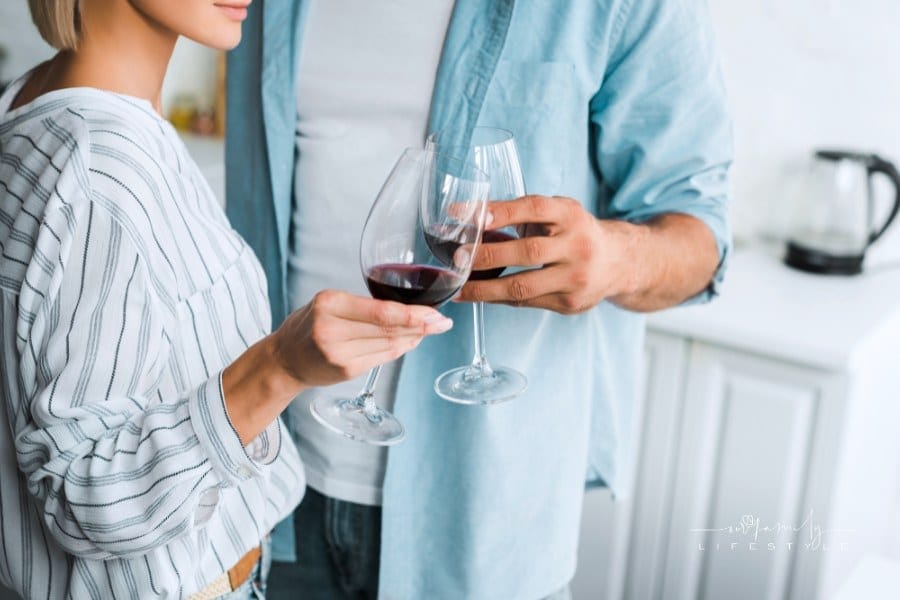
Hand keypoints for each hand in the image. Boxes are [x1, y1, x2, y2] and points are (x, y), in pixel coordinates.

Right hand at [273, 290, 452, 386]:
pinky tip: (411, 341)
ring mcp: (338, 353)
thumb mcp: (328, 303)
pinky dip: (400, 349)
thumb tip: (408, 309)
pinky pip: (382, 357)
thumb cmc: (309, 325)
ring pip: (388, 344)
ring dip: (414, 337)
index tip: (435, 313)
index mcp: (329, 303)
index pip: (381, 311)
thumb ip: (361, 306)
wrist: (285, 359)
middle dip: (421, 325)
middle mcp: (332, 329)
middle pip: (388, 329)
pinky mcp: (345, 370)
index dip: (413, 314)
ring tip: (432, 330)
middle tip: (443, 322)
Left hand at [457, 195, 641, 313]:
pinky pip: (527, 302)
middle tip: (456, 258)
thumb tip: (466, 217)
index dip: (498, 212)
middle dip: (486, 256)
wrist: (618, 262)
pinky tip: (479, 295)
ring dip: (484, 289)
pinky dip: (499, 299)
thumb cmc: (573, 232)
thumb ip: (518, 213)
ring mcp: (576, 278)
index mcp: (571, 214)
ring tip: (458, 288)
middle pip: (527, 251)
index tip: (463, 215)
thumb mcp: (554, 213)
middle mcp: (578, 245)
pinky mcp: (571, 303)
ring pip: (523, 286)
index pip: (533, 208)